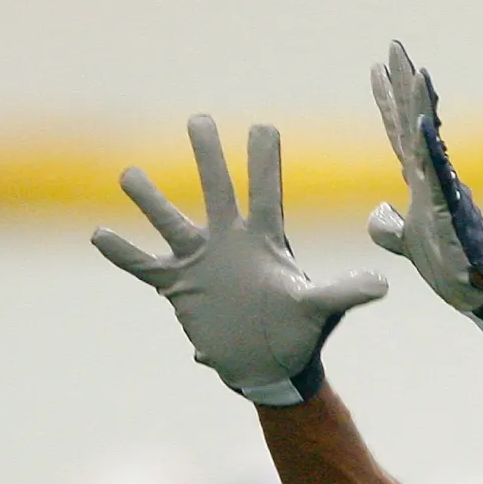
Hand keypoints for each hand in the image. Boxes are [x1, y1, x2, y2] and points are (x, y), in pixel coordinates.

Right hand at [93, 116, 388, 406]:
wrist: (268, 364)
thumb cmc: (299, 332)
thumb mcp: (320, 309)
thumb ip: (344, 292)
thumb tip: (382, 285)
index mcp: (267, 240)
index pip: (265, 193)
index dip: (264, 163)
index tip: (264, 127)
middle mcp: (230, 241)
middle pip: (216, 190)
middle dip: (207, 157)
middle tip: (198, 120)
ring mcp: (202, 261)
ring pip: (171, 222)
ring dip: (150, 200)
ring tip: (128, 173)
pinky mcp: (181, 286)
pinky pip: (145, 266)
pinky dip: (124, 253)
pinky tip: (100, 234)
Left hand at [368, 41, 482, 338]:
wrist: (480, 293)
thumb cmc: (451, 266)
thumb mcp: (406, 244)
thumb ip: (389, 226)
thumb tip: (379, 210)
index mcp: (421, 182)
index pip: (400, 132)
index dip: (388, 101)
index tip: (377, 68)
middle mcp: (433, 177)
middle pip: (414, 122)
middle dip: (404, 84)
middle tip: (394, 46)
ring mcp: (445, 189)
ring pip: (429, 138)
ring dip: (421, 103)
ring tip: (412, 68)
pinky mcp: (453, 209)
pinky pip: (438, 173)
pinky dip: (429, 146)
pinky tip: (421, 121)